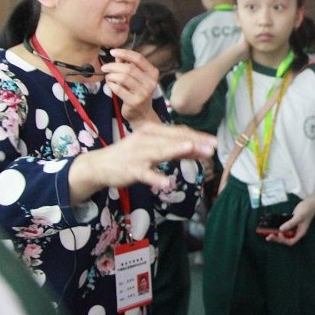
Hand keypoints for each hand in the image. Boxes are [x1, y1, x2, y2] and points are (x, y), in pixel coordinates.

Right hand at [70, 121, 216, 202]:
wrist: (100, 165)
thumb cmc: (132, 155)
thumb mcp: (154, 149)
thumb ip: (176, 150)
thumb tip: (200, 149)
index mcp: (153, 131)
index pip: (178, 132)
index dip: (197, 136)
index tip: (214, 141)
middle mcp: (146, 139)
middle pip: (173, 139)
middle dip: (193, 142)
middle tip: (212, 147)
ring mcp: (138, 154)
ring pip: (160, 151)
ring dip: (176, 149)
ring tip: (191, 148)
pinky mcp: (131, 170)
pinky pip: (146, 174)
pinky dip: (156, 179)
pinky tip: (168, 183)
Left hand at [101, 48, 159, 123]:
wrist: (142, 115)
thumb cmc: (138, 94)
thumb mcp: (136, 78)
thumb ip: (128, 66)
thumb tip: (117, 56)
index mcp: (153, 73)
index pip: (139, 58)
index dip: (125, 53)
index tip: (112, 52)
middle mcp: (150, 82)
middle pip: (129, 68)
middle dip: (113, 66)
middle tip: (104, 67)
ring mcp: (143, 93)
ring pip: (123, 78)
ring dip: (111, 75)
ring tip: (107, 77)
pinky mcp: (134, 101)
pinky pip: (118, 89)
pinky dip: (111, 85)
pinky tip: (110, 84)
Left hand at [265, 196, 314, 245]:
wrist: (310, 202)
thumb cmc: (307, 210)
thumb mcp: (299, 217)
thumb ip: (290, 224)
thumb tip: (280, 229)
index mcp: (300, 232)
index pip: (291, 241)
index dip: (283, 240)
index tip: (278, 235)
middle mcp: (296, 231)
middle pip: (286, 238)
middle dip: (277, 238)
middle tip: (268, 236)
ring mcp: (293, 227)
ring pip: (284, 232)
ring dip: (276, 232)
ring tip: (268, 231)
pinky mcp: (291, 222)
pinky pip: (284, 226)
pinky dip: (278, 225)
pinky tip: (274, 222)